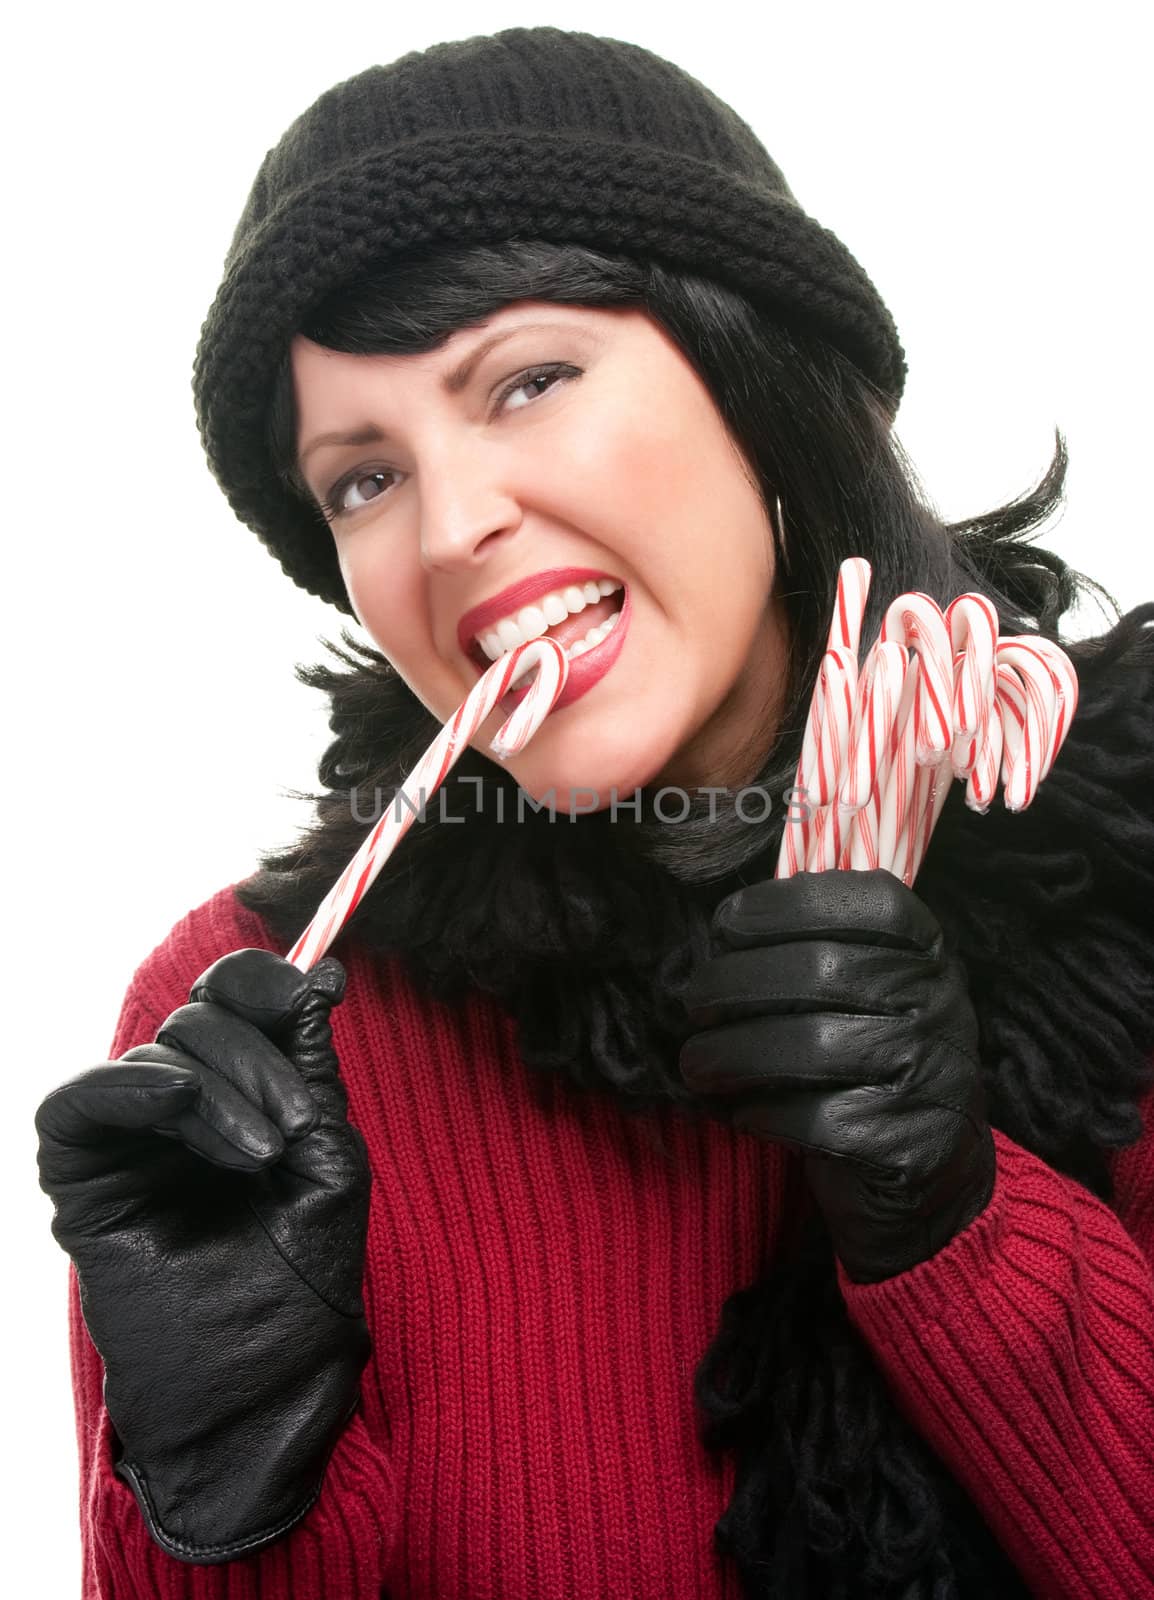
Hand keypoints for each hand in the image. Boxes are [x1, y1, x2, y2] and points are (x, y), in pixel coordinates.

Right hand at [35, 948, 371, 1562]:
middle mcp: (183, 1107)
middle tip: (292, 1129)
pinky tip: (181, 1106)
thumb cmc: (304, 1282)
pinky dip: (134, 1086)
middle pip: (202, 1018)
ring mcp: (130, 1140)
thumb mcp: (329, 1157)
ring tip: (263, 1159)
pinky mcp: (83, 1177)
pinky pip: (81, 1101)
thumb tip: (322, 975)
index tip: (313, 993)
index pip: (234, 999)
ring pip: (160, 1054)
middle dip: (260, 1060)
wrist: (264, 1386)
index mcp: (243, 1094)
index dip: (266, 982)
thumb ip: (314, 1068)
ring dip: (224, 1092)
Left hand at [679, 869, 995, 1283]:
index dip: (782, 906)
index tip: (726, 927)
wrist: (932, 1175)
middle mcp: (942, 1003)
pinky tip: (742, 1112)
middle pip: (821, 971)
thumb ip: (813, 949)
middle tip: (693, 1004)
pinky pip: (816, 1119)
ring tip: (697, 1063)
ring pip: (811, 1046)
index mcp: (926, 952)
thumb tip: (723, 933)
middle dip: (734, 983)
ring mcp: (934, 1074)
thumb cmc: (867, 1064)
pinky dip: (762, 1114)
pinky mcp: (911, 1144)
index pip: (862, 900)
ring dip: (731, 1053)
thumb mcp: (863, 991)